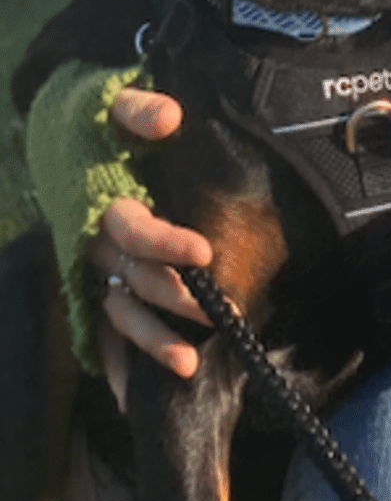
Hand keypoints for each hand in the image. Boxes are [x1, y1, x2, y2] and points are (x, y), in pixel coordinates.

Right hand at [88, 87, 211, 407]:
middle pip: (134, 278)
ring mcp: (92, 270)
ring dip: (150, 341)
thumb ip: (139, 109)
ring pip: (119, 312)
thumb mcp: (113, 103)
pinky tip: (133, 397)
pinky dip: (114, 363)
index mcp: (103, 203)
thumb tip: (167, 118)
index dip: (167, 242)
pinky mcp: (92, 285)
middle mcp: (94, 243)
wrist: (60, 134)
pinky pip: (101, 330)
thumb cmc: (96, 121)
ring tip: (188, 366)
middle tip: (220, 317)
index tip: (205, 252)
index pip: (135, 228)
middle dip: (176, 299)